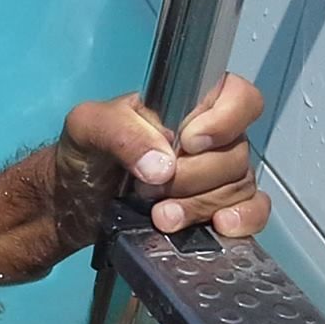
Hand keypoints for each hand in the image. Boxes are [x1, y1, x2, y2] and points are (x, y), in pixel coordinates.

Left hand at [60, 72, 269, 238]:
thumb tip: (163, 167)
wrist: (71, 203)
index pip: (239, 96)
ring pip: (239, 186)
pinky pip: (253, 211)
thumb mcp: (87, 127)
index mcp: (186, 108)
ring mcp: (217, 177)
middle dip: (192, 178)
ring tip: (160, 217)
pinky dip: (243, 219)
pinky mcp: (215, 210)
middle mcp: (210, 140)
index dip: (226, 119)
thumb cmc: (83, 154)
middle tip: (149, 191)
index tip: (188, 142)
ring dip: (200, 206)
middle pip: (236, 153)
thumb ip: (121, 133)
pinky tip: (219, 227)